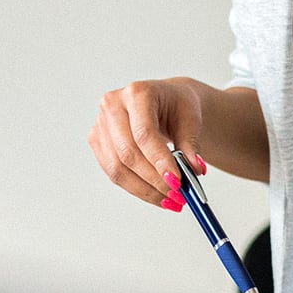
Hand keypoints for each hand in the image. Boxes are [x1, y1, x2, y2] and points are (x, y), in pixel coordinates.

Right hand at [88, 78, 208, 212]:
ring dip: (145, 189)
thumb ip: (191, 145)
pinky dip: (136, 188)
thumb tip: (195, 169)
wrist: (165, 101)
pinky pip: (114, 173)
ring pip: (118, 168)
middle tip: (177, 195)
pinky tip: (155, 194)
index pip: (144, 133)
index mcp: (137, 92)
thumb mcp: (191, 119)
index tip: (177, 182)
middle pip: (128, 153)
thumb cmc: (177, 106)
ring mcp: (101, 124)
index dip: (159, 161)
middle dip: (154, 180)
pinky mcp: (97, 141)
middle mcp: (113, 105)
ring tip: (170, 200)